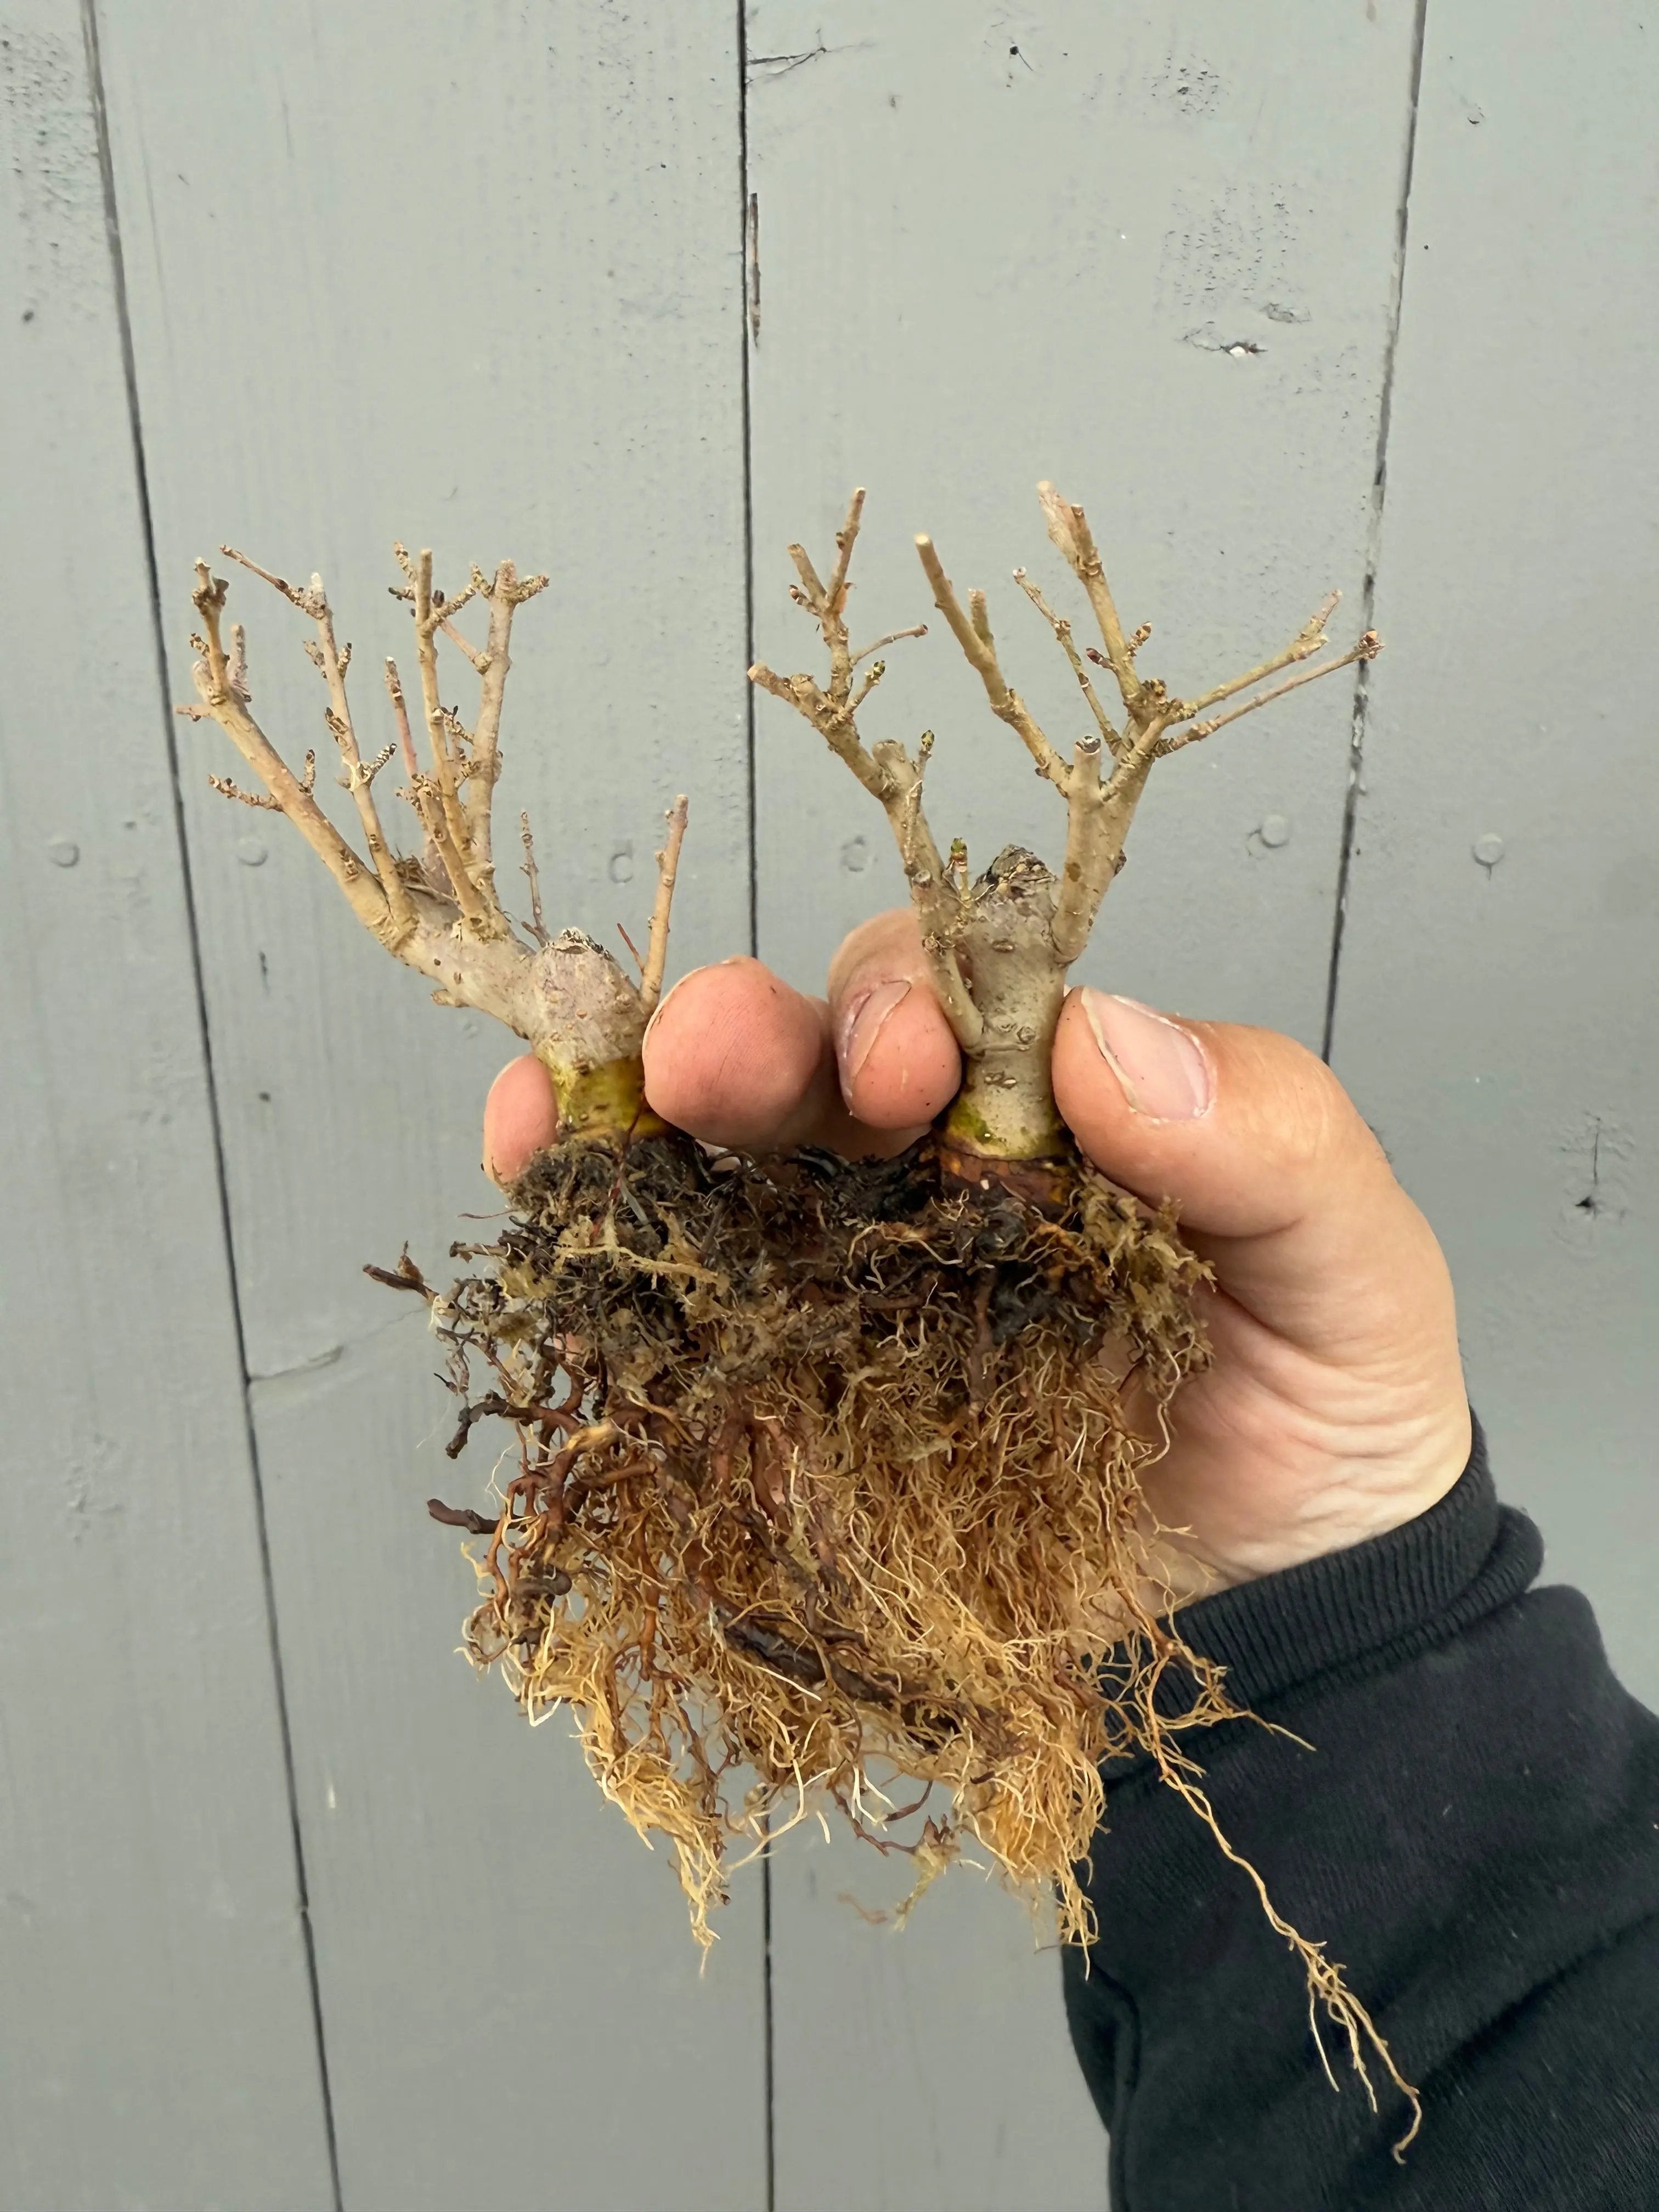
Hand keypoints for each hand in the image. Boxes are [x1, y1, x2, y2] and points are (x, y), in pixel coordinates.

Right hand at [483, 911, 1470, 1592]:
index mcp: (1055, 1114)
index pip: (957, 1002)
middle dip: (753, 1036)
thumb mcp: (1354, 1267)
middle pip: (813, 1063)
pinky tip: (535, 1169)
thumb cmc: (1324, 1426)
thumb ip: (1271, 1140)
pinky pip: (665, 1296)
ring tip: (590, 1101)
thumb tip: (1102, 1038)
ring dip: (636, 1106)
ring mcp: (838, 1284)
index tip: (914, 1066)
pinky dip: (588, 1218)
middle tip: (714, 1059)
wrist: (1274, 1633)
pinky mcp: (775, 1402)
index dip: (914, 1000)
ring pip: (716, 1157)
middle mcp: (929, 1175)